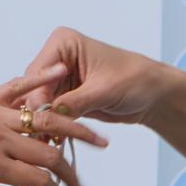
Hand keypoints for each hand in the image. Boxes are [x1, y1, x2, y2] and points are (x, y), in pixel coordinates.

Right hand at [20, 27, 185, 127]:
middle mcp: (56, 59)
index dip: (37, 96)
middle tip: (40, 135)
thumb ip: (74, 101)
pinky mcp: (64, 98)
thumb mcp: (104, 90)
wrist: (152, 94)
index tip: (39, 117)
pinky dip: (51, 128)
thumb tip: (49, 114)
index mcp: (63, 44)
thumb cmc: (135, 80)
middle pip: (34, 89)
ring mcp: (58, 80)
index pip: (38, 72)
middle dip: (37, 113)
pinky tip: (53, 141)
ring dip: (42, 123)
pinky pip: (50, 114)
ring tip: (46, 141)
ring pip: (38, 104)